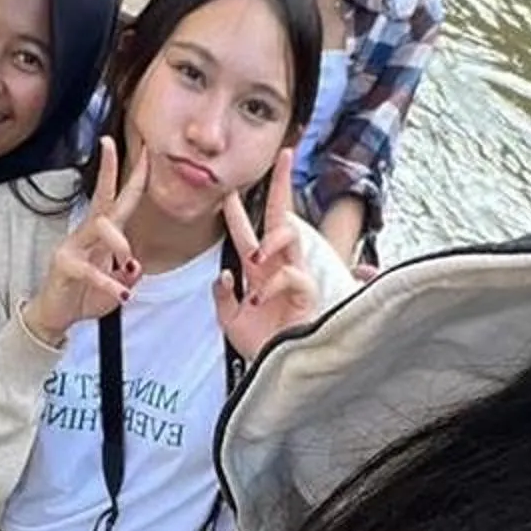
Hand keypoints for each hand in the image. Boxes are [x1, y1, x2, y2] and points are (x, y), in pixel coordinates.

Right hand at [22, 135, 148, 344]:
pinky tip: (122, 294)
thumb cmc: (85, 295)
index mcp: (102, 234)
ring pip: (101, 227)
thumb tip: (136, 266)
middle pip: (103, 197)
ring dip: (122, 244)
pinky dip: (109, 283)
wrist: (56, 316)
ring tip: (127, 266)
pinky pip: (91, 270)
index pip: (120, 199)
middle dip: (108, 169)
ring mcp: (73, 247)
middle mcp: (87, 233)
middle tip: (109, 144)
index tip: (145, 152)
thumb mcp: (116, 287)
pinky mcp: (65, 266)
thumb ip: (128, 276)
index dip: (134, 177)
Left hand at [217, 148, 321, 364]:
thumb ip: (223, 296)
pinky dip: (272, 284)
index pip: (249, 230)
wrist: (277, 372)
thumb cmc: (261, 346)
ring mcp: (295, 278)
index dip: (239, 208)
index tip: (230, 185)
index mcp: (259, 270)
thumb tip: (224, 273)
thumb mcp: (230, 319)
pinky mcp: (307, 295)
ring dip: (270, 239)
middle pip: (282, 217)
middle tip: (283, 158)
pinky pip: (292, 275)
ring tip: (255, 255)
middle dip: (282, 186)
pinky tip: (259, 300)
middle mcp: (278, 267)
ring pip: (290, 237)